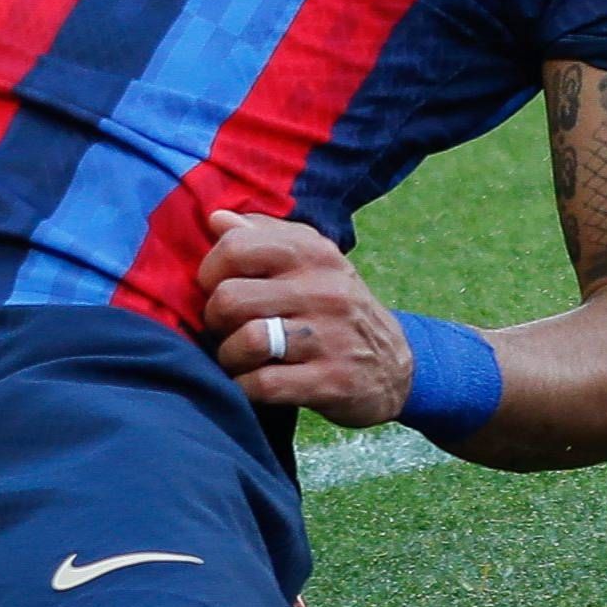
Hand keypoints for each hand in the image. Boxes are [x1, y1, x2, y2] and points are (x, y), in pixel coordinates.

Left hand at [197, 209, 411, 425]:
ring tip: (238, 358)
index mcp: (313, 253)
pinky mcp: (332, 381)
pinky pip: (264, 384)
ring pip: (247, 341)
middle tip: (226, 330)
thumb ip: (263, 237)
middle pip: (231, 298)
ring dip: (229, 357)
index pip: (236, 247)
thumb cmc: (335, 308)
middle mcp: (325, 290)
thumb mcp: (311, 262)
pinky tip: (252, 383)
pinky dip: (245, 387)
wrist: (395, 367)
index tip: (216, 289)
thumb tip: (216, 218)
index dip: (210, 271)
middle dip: (215, 321)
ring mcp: (330, 337)